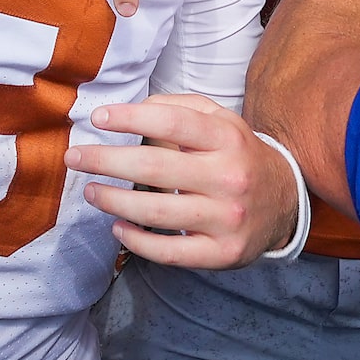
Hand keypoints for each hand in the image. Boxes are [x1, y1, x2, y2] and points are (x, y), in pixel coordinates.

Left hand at [68, 94, 300, 266]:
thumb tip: (133, 110)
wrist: (285, 202)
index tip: (98, 118)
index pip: (172, 122)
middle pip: (155, 168)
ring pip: (157, 212)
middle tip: (74, 158)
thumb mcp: (220, 119)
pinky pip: (171, 251)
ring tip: (91, 192)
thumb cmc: (237, 154)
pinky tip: (117, 228)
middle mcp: (229, 177)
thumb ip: (179, 106)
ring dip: (114, 202)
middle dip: (105, 161)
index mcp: (227, 138)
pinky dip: (137, 242)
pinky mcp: (223, 253)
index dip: (131, 117)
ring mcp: (227, 218)